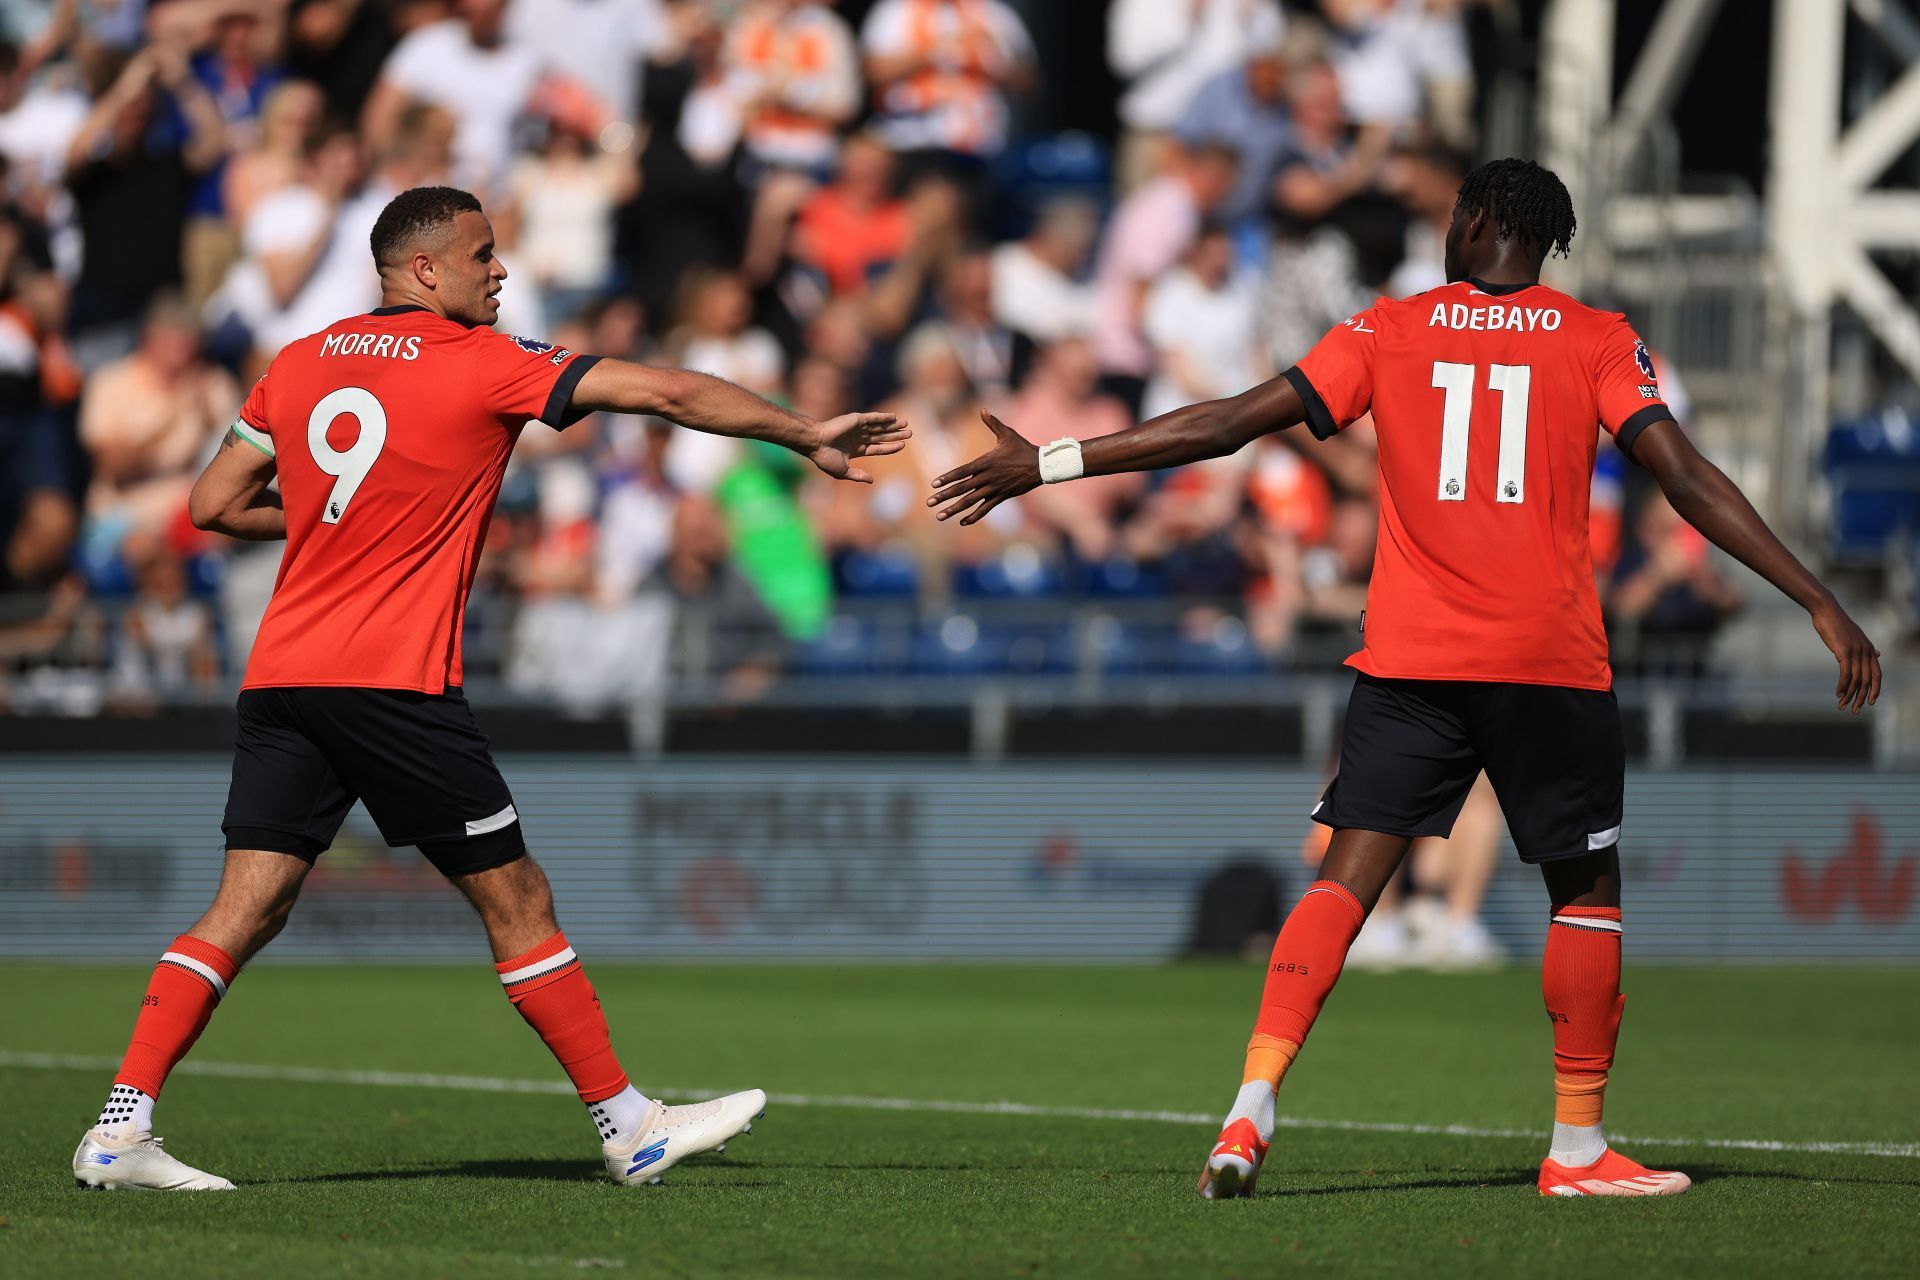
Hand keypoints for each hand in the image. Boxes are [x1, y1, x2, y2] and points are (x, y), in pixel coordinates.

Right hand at [806, 412, 910, 483]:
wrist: (816, 443)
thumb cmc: (825, 458)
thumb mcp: (843, 472)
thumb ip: (857, 475)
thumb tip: (871, 481)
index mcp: (856, 450)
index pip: (878, 448)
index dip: (890, 447)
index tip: (902, 446)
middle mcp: (859, 438)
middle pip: (882, 437)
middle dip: (896, 435)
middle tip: (910, 434)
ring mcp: (858, 428)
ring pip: (880, 427)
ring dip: (893, 425)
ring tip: (906, 424)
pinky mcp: (856, 419)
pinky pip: (873, 418)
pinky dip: (883, 417)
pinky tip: (894, 417)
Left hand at [927, 411, 1039, 523]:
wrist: (1042, 466)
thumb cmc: (1023, 448)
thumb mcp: (1008, 434)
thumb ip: (993, 423)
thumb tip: (983, 409)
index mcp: (987, 462)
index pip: (962, 471)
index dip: (947, 478)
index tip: (934, 484)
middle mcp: (988, 477)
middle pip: (962, 489)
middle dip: (944, 496)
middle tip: (929, 502)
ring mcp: (994, 489)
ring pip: (971, 501)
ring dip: (954, 509)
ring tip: (939, 516)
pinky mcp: (1001, 497)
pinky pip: (985, 509)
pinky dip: (974, 516)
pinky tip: (962, 522)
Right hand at [1810, 597, 1881, 712]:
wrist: (1826, 610)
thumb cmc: (1837, 623)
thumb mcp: (1856, 636)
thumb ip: (1866, 648)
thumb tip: (1877, 654)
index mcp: (1870, 649)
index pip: (1877, 674)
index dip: (1875, 690)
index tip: (1869, 702)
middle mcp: (1866, 651)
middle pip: (1867, 681)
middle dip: (1861, 698)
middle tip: (1854, 710)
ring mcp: (1856, 651)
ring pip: (1856, 680)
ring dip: (1849, 695)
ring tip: (1842, 705)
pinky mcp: (1844, 651)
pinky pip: (1846, 673)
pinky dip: (1843, 686)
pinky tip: (1838, 693)